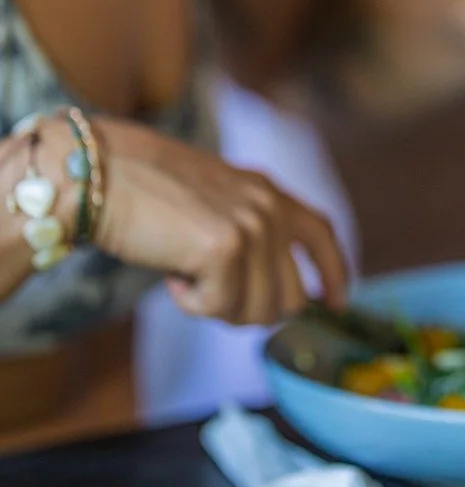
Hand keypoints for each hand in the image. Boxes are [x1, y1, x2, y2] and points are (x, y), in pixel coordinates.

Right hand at [94, 121, 346, 323]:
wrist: (105, 173)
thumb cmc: (145, 193)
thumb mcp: (216, 202)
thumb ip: (248, 234)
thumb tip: (271, 296)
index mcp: (270, 192)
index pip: (322, 235)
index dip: (335, 273)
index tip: (338, 302)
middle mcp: (270, 207)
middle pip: (292, 297)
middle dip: (254, 313)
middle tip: (212, 297)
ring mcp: (252, 227)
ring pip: (259, 311)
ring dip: (219, 309)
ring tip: (187, 277)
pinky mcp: (226, 248)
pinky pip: (219, 308)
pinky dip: (191, 304)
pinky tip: (172, 274)